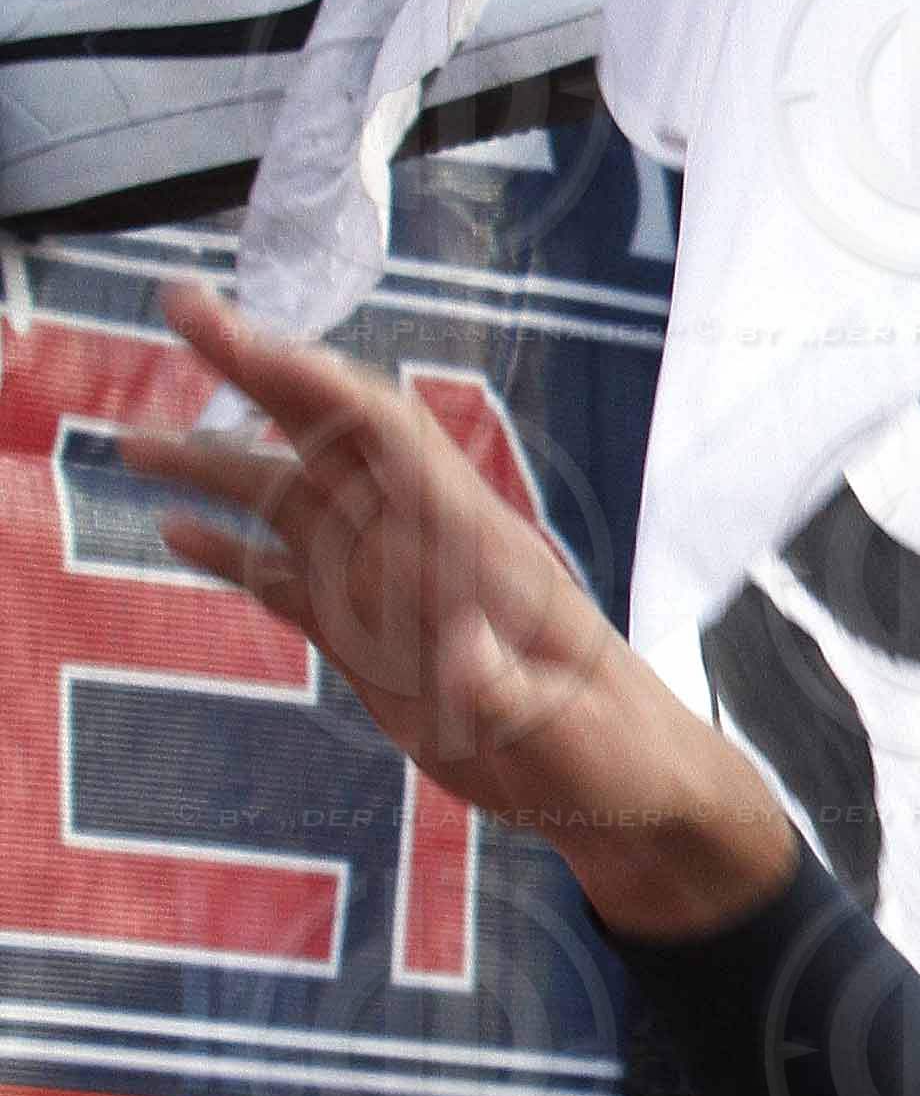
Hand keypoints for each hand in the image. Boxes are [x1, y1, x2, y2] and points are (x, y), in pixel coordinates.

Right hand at [122, 282, 786, 930]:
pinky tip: (171, 534)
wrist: (615, 785)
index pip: (383, 432)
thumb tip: (468, 664)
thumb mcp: (565, 726)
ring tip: (128, 441)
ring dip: (214, 468)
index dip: (313, 380)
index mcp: (471, 540)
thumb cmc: (604, 748)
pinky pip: (290, 580)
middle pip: (326, 436)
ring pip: (291, 503)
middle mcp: (422, 544)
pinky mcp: (373, 640)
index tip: (243, 339)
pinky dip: (231, 556)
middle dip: (252, 370)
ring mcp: (392, 589)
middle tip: (177, 309)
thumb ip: (511, 693)